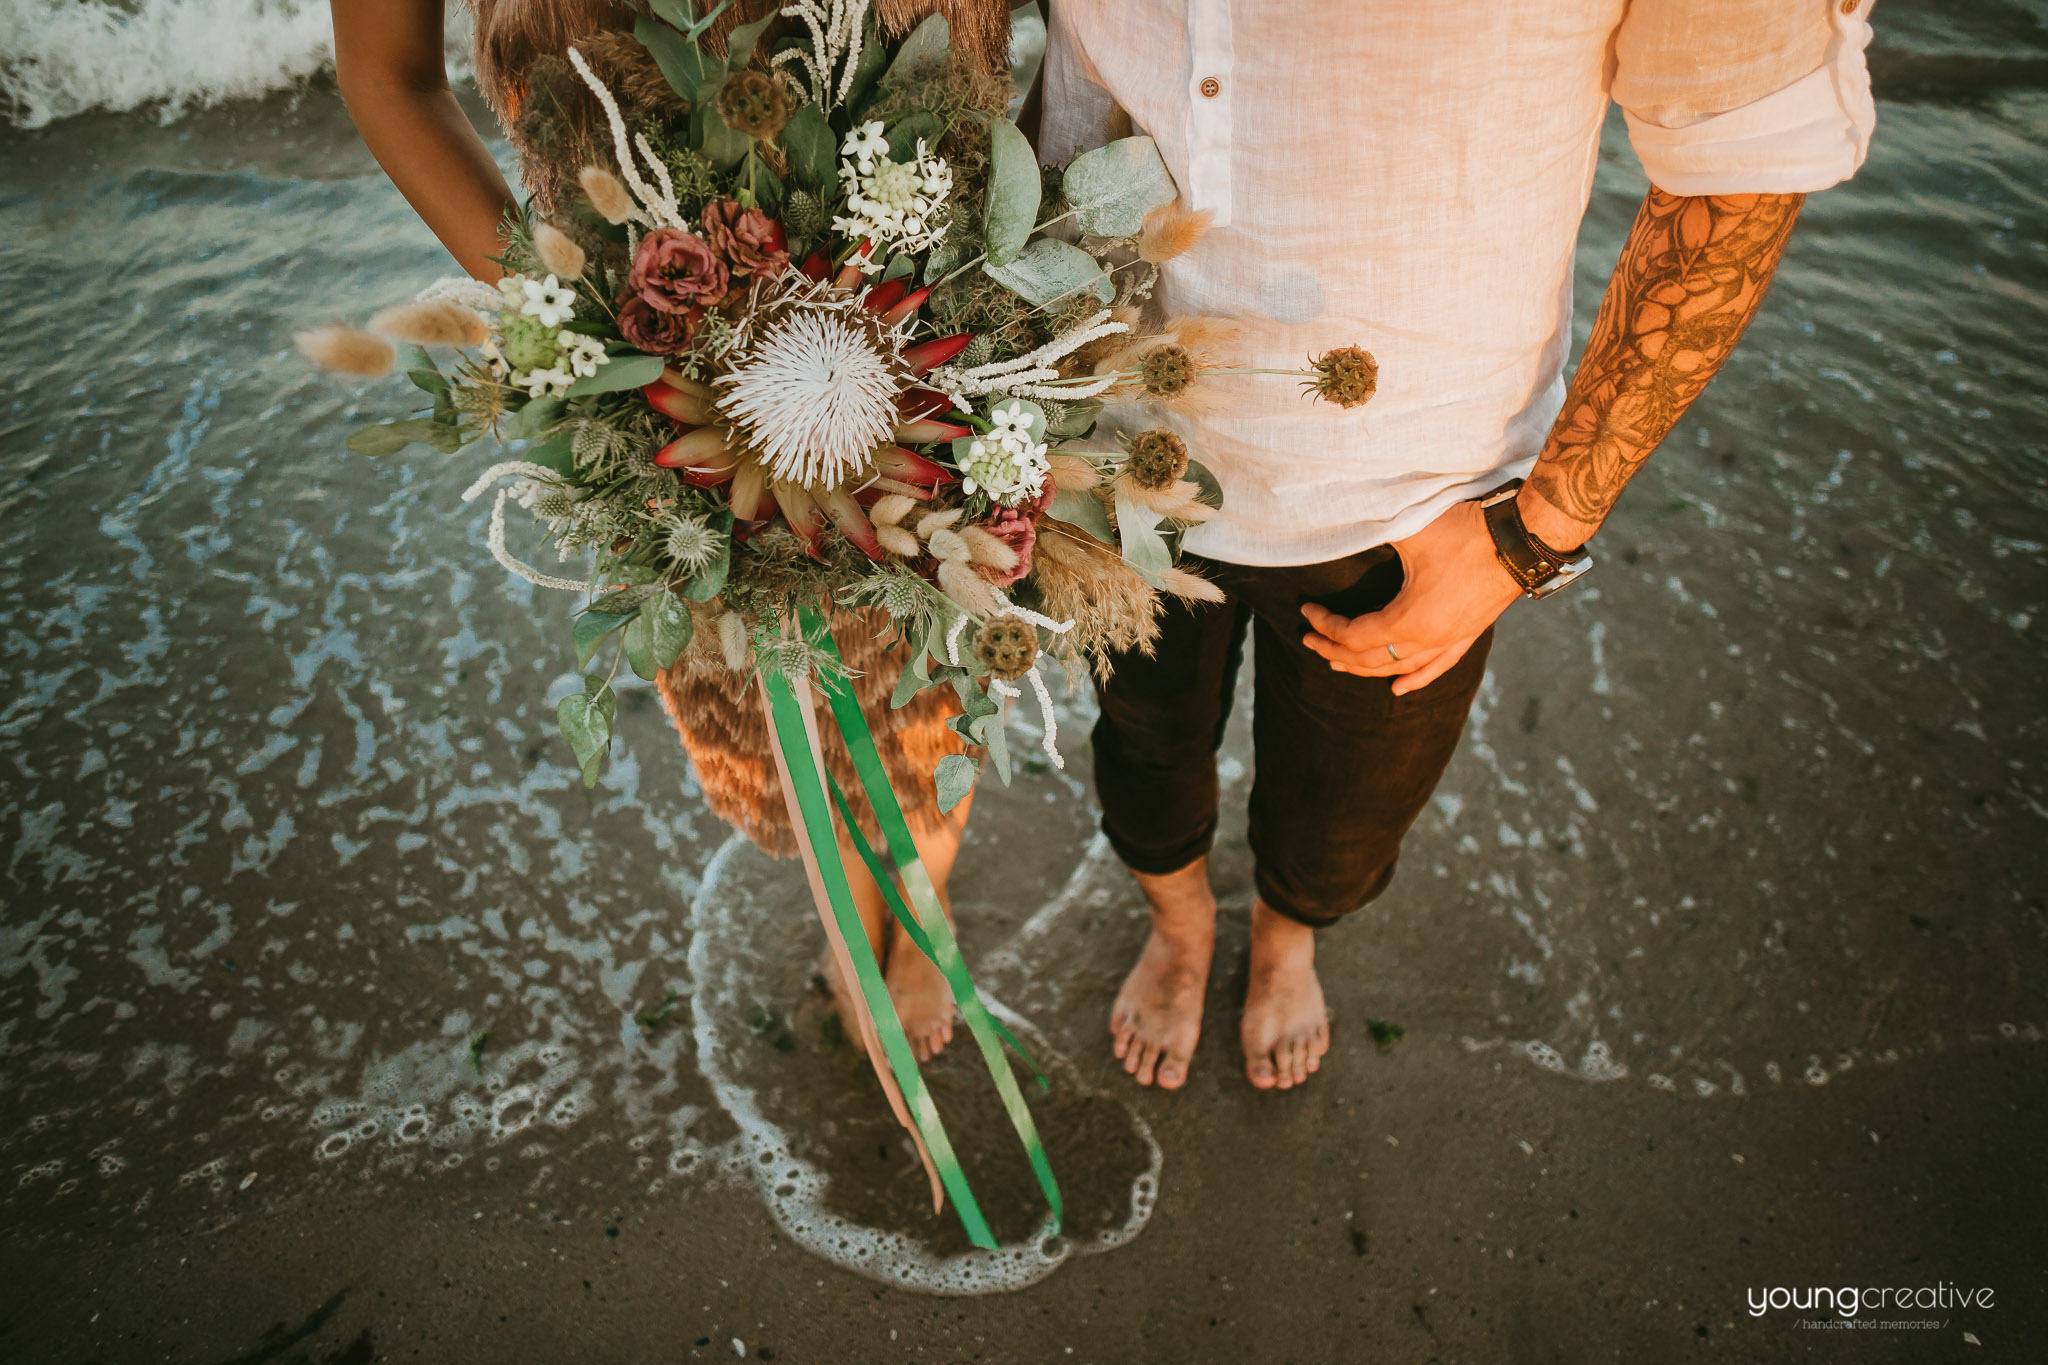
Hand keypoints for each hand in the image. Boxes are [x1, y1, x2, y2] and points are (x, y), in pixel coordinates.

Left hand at [1300, 499, 1522, 695]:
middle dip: (1336, 651)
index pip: (1354, 635)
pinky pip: (1437, 666)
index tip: (1305, 611)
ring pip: (1400, 667)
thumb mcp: (1411, 530)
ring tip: (1339, 662)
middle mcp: (1428, 640)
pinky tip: (1399, 688)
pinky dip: (1416, 678)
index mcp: (1409, 620)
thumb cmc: (1466, 532)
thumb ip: (1373, 532)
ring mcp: (1450, 641)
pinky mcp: (1468, 634)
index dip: (1325, 625)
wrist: (1523, 538)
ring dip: (1367, 668)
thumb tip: (1338, 523)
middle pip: (1370, 659)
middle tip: (1310, 640)